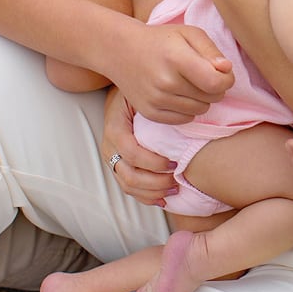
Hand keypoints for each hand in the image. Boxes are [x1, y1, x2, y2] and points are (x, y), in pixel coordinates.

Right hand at [101, 21, 234, 125]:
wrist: (122, 50)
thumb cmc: (161, 40)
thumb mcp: (189, 33)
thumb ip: (212, 50)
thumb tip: (226, 69)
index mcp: (177, 59)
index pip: (215, 83)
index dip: (227, 80)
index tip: (222, 72)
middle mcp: (165, 82)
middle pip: (211, 98)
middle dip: (215, 88)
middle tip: (203, 74)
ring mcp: (156, 100)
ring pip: (200, 110)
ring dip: (202, 99)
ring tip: (189, 83)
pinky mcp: (150, 112)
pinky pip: (184, 119)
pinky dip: (187, 109)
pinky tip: (179, 94)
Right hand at [101, 87, 177, 205]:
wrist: (120, 96)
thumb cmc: (135, 93)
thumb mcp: (141, 93)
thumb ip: (155, 105)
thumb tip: (182, 115)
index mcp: (115, 130)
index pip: (131, 153)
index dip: (153, 162)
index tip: (175, 162)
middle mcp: (110, 148)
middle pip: (129, 175)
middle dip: (155, 182)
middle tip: (177, 179)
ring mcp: (112, 160)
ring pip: (128, 186)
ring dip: (152, 192)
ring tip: (174, 188)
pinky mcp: (117, 167)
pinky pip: (128, 188)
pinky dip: (145, 197)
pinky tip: (163, 198)